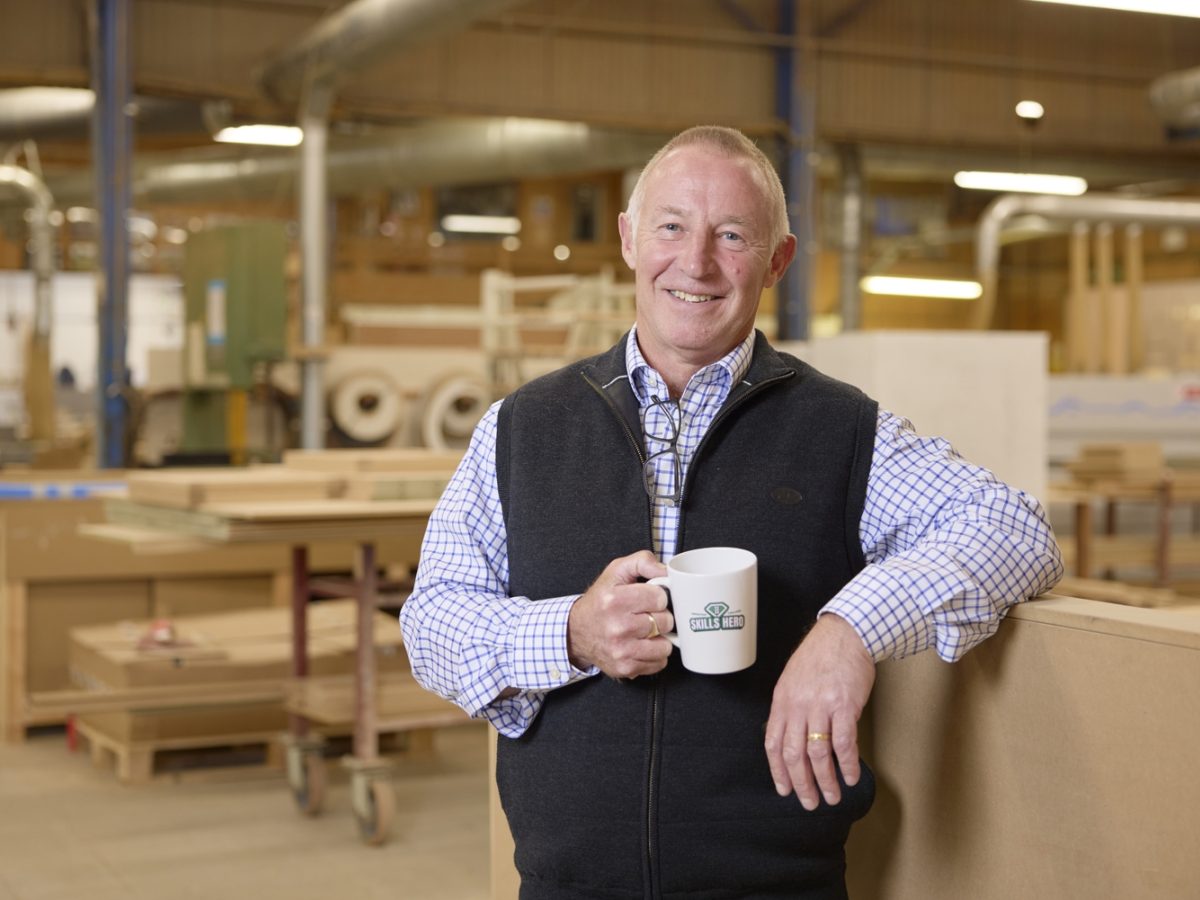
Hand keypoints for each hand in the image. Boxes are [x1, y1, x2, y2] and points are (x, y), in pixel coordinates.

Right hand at [567, 550, 673, 677]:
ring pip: (665, 646)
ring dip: (660, 638)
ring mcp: (621, 651)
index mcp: (614, 601)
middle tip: (647, 614)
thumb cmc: (600, 601)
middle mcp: (617, 627)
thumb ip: (643, 562)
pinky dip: (654, 654)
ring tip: (646, 631)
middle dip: (660, 616)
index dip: (658, 597)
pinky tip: (642, 645)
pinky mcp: (625, 668)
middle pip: (665, 622)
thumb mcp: (616, 571)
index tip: (650, 599)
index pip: (659, 598)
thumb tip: (666, 570)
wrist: (577, 632)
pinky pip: (658, 663)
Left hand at [764, 613, 874, 809]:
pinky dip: (848, 764)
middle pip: (794, 754)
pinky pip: (844, 743)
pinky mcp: (844, 706)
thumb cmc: (820, 656)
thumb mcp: (793, 679)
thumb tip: (791, 737)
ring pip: (818, 753)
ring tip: (833, 796)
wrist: (844, 634)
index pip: (773, 743)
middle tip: (810, 802)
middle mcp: (798, 705)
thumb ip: (791, 707)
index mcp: (782, 700)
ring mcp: (821, 706)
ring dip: (826, 780)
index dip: (778, 771)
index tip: (784, 789)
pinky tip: (852, 776)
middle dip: (801, 784)